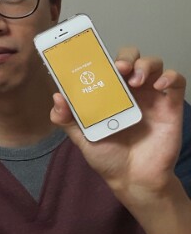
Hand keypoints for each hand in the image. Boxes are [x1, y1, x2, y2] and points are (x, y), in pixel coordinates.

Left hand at [50, 47, 186, 203]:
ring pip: (154, 64)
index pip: (106, 64)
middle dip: (126, 56)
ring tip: (135, 80)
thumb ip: (66, 118)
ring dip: (145, 64)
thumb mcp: (81, 137)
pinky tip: (159, 86)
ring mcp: (151, 96)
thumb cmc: (107, 156)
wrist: (133, 179)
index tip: (94, 55)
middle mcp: (129, 90)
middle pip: (132, 58)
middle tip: (119, 68)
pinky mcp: (170, 106)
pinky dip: (170, 77)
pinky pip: (176, 82)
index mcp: (107, 93)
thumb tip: (57, 96)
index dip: (102, 55)